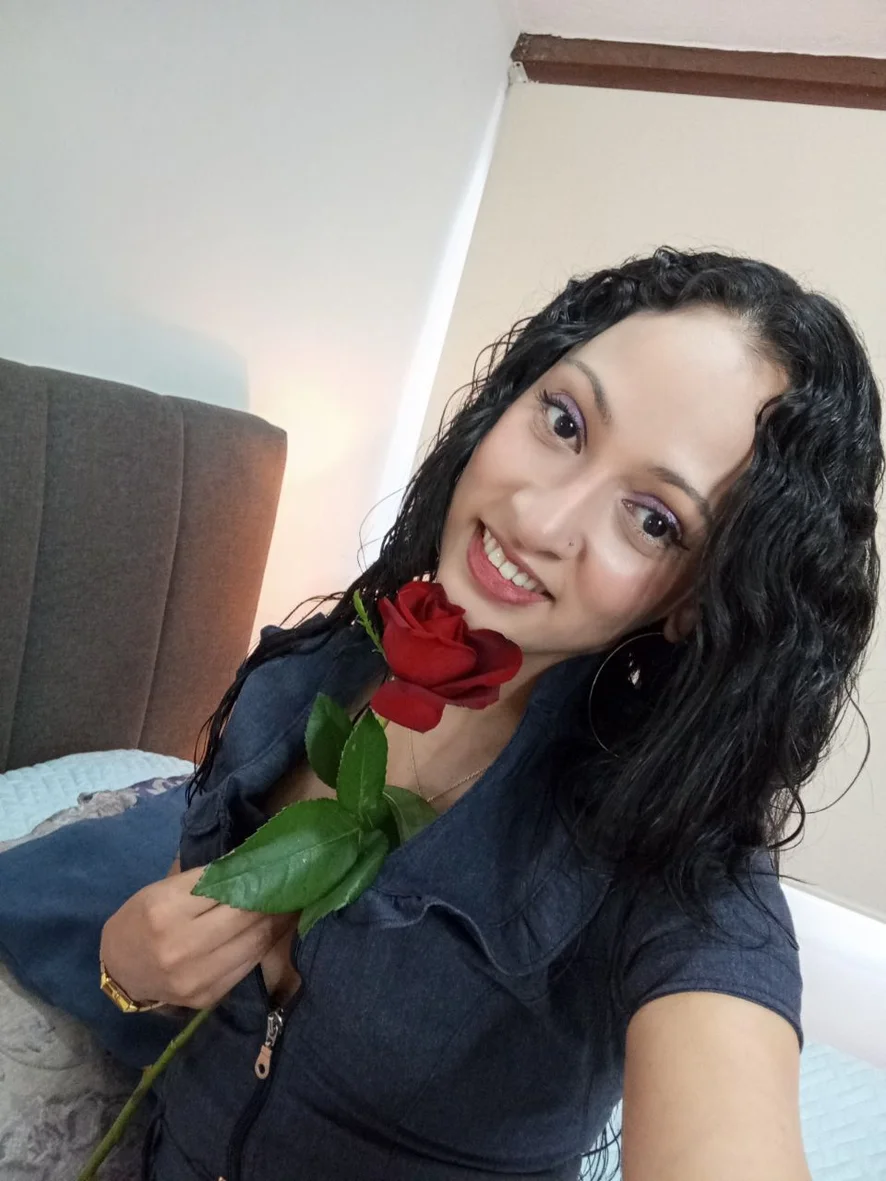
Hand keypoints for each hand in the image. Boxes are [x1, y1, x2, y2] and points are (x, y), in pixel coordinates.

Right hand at [100, 866, 296, 1008]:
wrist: (120, 970)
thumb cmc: (144, 919)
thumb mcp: (164, 889)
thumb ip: (207, 879)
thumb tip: (254, 862)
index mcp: (165, 909)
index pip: (225, 885)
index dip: (254, 873)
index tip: (274, 862)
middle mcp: (180, 945)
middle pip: (244, 915)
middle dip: (272, 896)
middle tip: (291, 881)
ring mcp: (195, 976)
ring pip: (254, 941)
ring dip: (278, 920)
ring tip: (291, 902)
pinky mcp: (208, 996)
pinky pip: (249, 964)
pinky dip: (265, 943)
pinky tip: (275, 929)